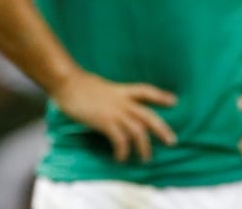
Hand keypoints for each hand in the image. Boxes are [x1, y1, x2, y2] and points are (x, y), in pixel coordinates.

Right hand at [52, 70, 176, 162]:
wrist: (67, 83)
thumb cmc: (78, 84)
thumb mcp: (100, 87)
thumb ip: (109, 95)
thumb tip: (111, 103)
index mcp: (121, 90)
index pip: (146, 91)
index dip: (161, 96)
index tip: (174, 101)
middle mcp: (121, 101)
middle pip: (148, 116)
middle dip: (162, 129)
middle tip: (172, 141)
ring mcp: (114, 112)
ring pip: (138, 131)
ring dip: (144, 147)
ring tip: (146, 159)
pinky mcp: (105, 122)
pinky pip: (120, 140)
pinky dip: (123, 152)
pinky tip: (120, 158)